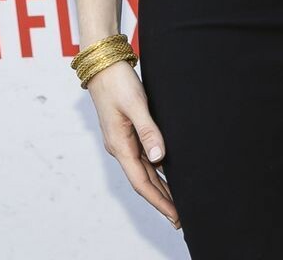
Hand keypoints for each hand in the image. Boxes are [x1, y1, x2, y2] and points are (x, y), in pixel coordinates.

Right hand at [86, 58, 178, 227]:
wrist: (103, 64)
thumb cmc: (118, 82)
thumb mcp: (136, 104)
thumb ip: (149, 130)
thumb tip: (159, 158)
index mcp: (120, 145)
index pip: (141, 182)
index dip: (159, 200)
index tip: (174, 215)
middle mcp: (120, 147)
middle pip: (143, 181)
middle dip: (161, 200)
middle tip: (180, 217)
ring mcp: (122, 141)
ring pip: (144, 171)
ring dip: (159, 188)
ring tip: (176, 202)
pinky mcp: (126, 132)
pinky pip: (143, 159)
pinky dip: (155, 171)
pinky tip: (166, 174)